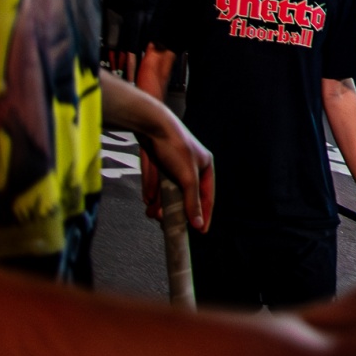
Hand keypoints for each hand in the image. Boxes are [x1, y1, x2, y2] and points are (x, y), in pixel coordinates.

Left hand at [102, 73, 214, 229]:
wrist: (151, 124)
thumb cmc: (175, 147)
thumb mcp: (187, 177)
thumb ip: (192, 201)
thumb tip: (198, 223)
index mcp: (205, 166)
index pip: (206, 196)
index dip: (203, 214)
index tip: (200, 231)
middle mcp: (190, 166)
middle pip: (185, 195)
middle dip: (176, 210)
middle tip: (169, 224)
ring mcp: (173, 164)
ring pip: (169, 190)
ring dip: (162, 204)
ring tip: (153, 214)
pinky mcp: (158, 162)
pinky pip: (157, 182)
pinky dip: (153, 193)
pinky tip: (148, 202)